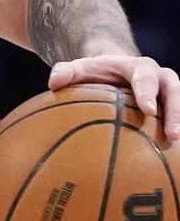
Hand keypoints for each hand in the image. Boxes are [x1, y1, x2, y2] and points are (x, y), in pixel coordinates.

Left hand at [48, 55, 179, 139]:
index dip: (147, 92)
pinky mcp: (169, 106)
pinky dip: (175, 130)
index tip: (147, 110)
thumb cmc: (95, 72)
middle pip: (174, 90)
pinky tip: (172, 154)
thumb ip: (66, 72)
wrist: (113, 69)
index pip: (145, 77)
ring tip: (175, 144)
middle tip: (173, 134)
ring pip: (179, 104)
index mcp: (138, 67)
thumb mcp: (79, 68)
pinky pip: (176, 117)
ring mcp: (168, 92)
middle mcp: (159, 77)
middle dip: (175, 111)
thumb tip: (52, 83)